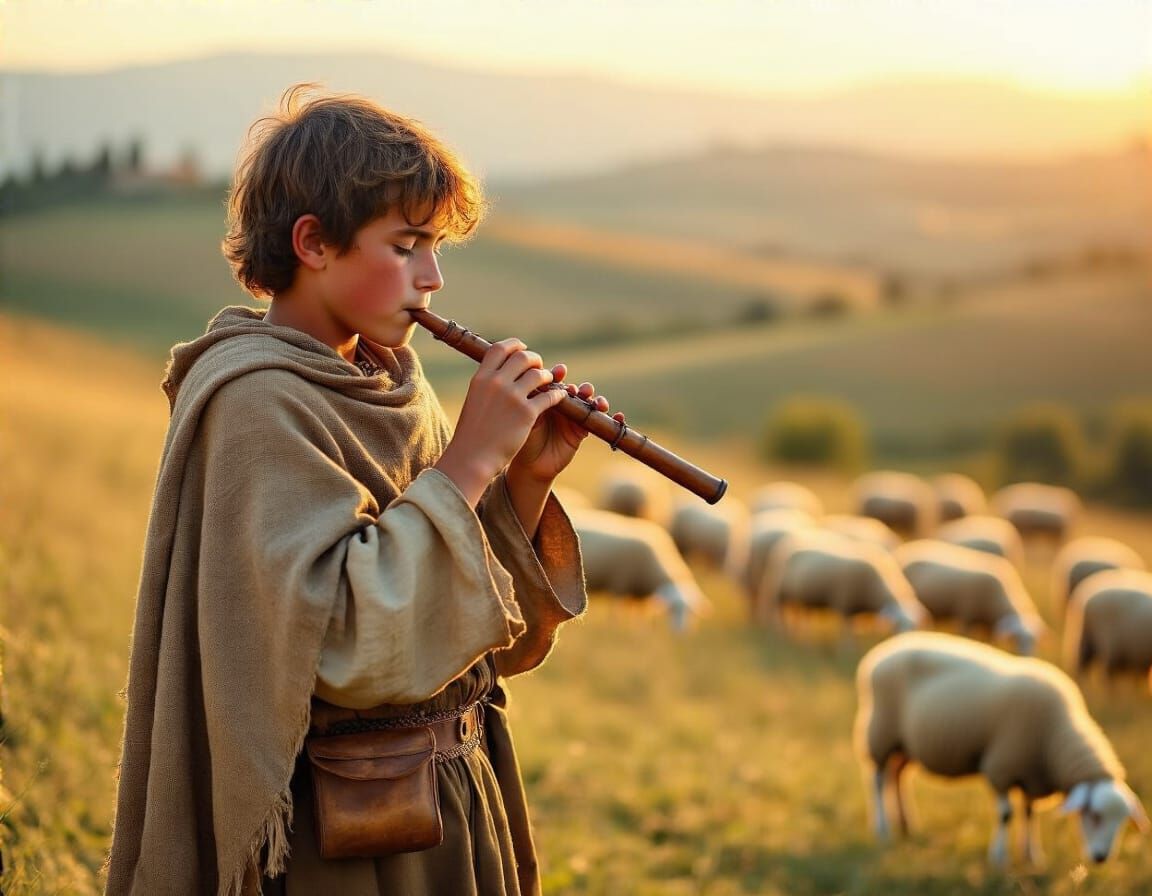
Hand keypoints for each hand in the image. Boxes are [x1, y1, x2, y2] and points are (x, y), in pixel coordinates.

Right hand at [434, 339, 568, 502]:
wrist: (472, 458)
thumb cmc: (472, 434)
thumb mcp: (474, 400)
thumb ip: (486, 384)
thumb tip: (497, 372)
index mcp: (481, 378)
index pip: (500, 348)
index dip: (515, 345)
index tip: (523, 350)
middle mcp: (496, 383)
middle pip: (523, 357)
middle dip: (535, 359)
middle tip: (539, 366)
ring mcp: (512, 397)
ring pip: (539, 374)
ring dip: (548, 376)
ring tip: (550, 382)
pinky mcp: (527, 413)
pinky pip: (549, 396)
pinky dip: (557, 395)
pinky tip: (559, 397)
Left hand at [509, 365, 622, 483]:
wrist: (531, 466)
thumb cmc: (524, 440)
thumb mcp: (527, 420)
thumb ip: (535, 404)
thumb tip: (539, 386)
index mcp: (546, 398)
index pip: (554, 381)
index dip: (558, 374)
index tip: (561, 371)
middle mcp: (561, 404)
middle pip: (576, 390)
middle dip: (581, 388)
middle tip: (580, 391)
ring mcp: (574, 417)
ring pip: (589, 403)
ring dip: (596, 400)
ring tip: (597, 403)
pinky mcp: (583, 430)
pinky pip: (599, 422)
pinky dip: (611, 418)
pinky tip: (619, 417)